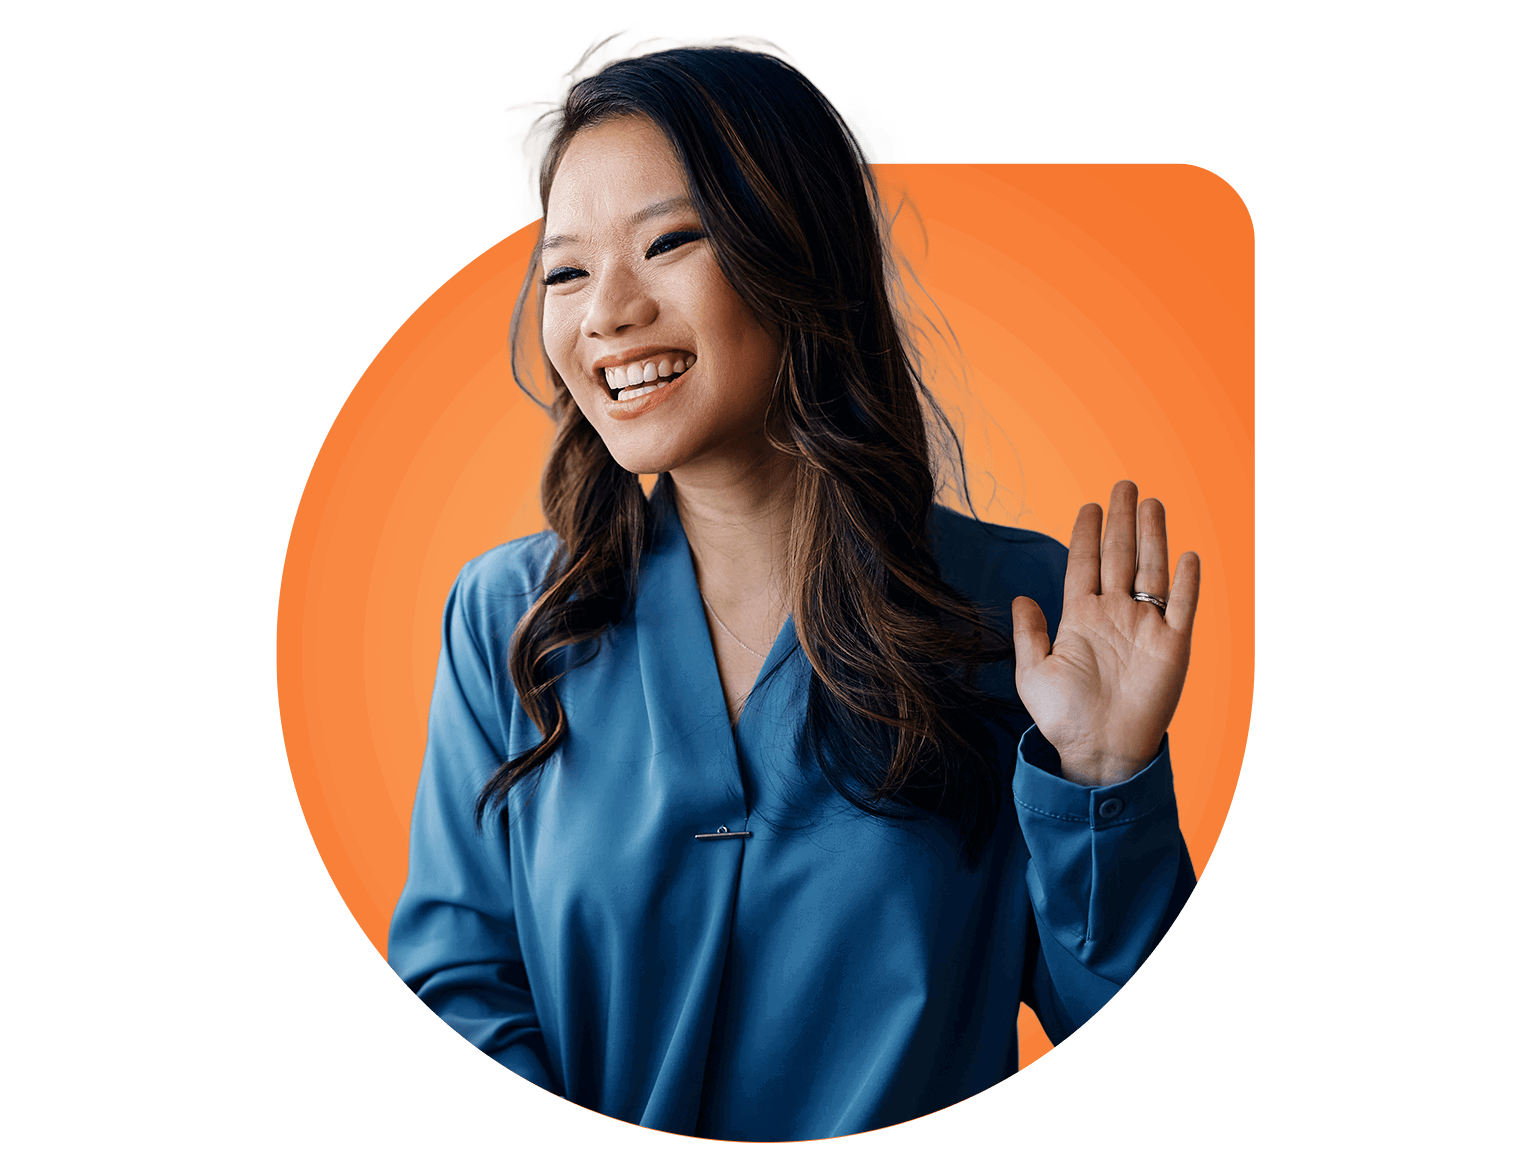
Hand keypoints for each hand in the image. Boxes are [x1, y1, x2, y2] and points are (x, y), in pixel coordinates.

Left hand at [1012, 480, 1199, 786]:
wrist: (1099, 751)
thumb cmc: (1063, 719)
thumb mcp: (1033, 674)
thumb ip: (1029, 634)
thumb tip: (1021, 597)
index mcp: (1080, 618)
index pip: (1085, 564)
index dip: (1087, 534)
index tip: (1090, 505)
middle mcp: (1114, 616)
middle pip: (1120, 557)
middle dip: (1122, 521)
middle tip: (1124, 484)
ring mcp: (1145, 628)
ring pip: (1151, 571)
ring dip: (1153, 537)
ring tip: (1152, 504)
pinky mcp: (1172, 647)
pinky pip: (1183, 607)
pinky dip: (1187, 582)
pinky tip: (1188, 553)